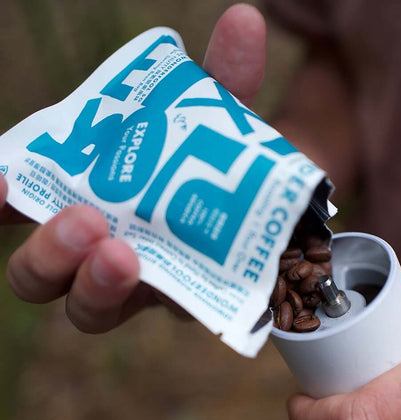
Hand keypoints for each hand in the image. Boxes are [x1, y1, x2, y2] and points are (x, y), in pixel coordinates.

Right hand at [3, 3, 266, 331]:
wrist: (280, 218)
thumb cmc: (225, 168)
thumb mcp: (220, 123)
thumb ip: (220, 81)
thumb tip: (243, 20)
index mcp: (88, 201)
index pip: (23, 207)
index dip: (0, 201)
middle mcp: (102, 251)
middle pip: (41, 277)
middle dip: (45, 254)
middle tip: (82, 221)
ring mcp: (142, 288)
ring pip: (87, 311)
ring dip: (92, 287)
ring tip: (121, 256)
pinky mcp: (187, 309)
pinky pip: (166, 317)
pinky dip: (178, 301)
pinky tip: (191, 287)